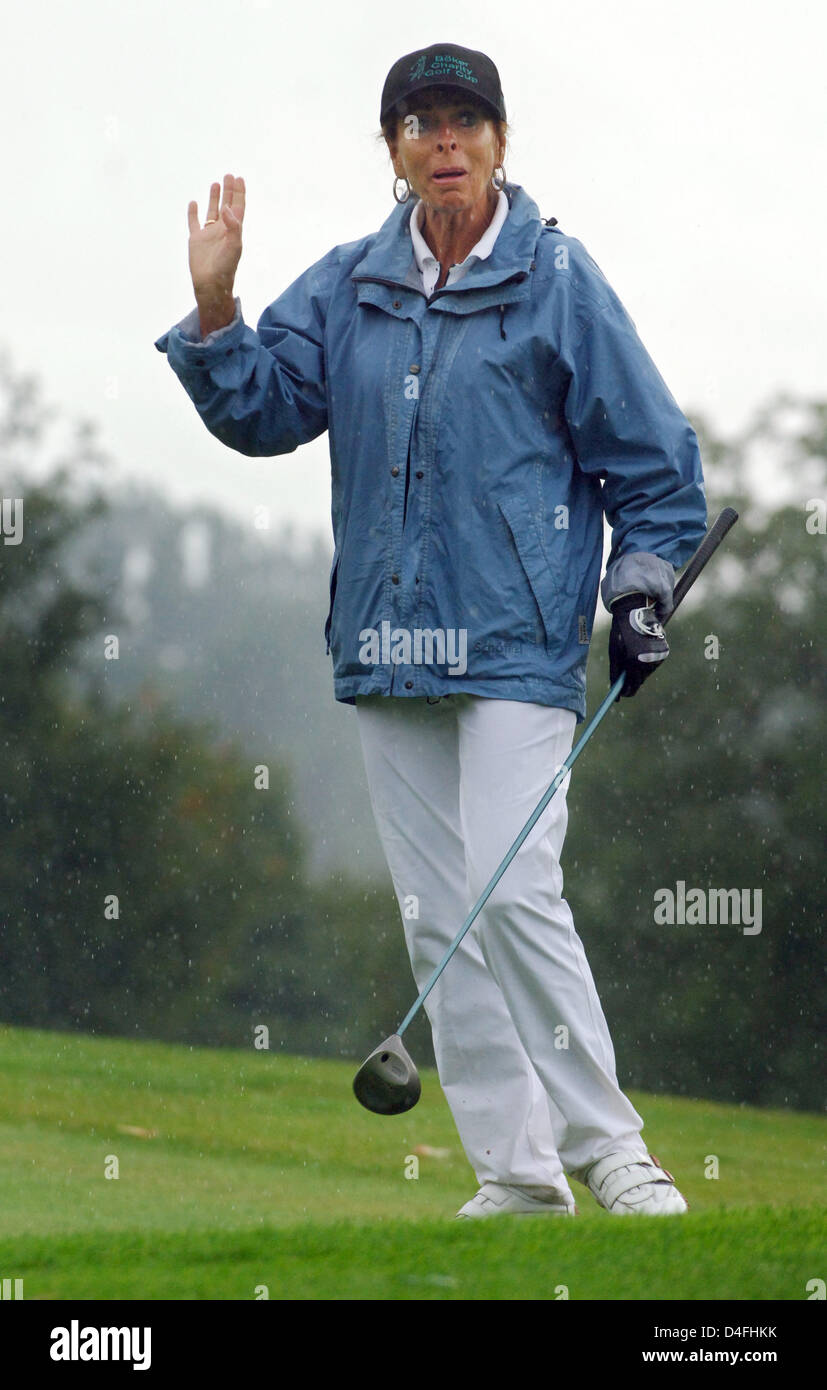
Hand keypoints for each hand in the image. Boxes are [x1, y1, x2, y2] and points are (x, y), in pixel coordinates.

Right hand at [187, 174, 245, 302]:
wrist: (211, 284)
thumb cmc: (225, 268)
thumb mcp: (234, 246)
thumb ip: (233, 226)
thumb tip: (227, 208)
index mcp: (233, 230)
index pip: (238, 207)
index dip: (239, 193)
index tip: (239, 178)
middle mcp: (222, 230)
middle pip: (227, 205)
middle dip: (229, 191)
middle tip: (229, 175)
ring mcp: (209, 234)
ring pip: (212, 211)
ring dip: (214, 197)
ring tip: (216, 183)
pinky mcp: (196, 239)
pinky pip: (194, 222)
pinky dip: (193, 212)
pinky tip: (194, 202)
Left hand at [609, 593, 668, 697]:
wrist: (635, 611)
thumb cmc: (620, 632)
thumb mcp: (614, 653)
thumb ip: (615, 673)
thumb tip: (617, 693)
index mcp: (634, 659)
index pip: (632, 684)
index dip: (627, 691)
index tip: (622, 695)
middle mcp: (649, 658)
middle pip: (641, 680)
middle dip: (632, 681)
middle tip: (625, 680)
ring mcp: (659, 655)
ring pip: (648, 672)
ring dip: (640, 671)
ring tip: (632, 659)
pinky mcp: (665, 650)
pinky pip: (654, 664)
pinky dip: (647, 663)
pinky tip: (641, 653)